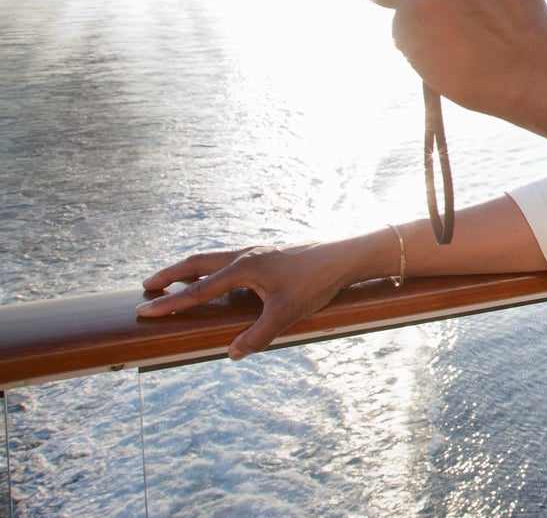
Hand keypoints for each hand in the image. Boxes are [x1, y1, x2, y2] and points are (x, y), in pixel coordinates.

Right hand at [138, 239, 375, 359]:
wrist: (344, 256)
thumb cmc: (316, 283)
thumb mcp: (286, 314)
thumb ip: (258, 336)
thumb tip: (232, 354)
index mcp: (244, 268)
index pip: (198, 290)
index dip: (170, 303)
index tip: (143, 311)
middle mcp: (245, 255)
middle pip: (197, 263)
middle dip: (170, 276)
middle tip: (146, 287)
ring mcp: (257, 251)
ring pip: (214, 258)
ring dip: (191, 269)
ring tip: (174, 280)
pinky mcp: (268, 254)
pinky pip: (230, 259)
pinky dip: (213, 268)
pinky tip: (217, 280)